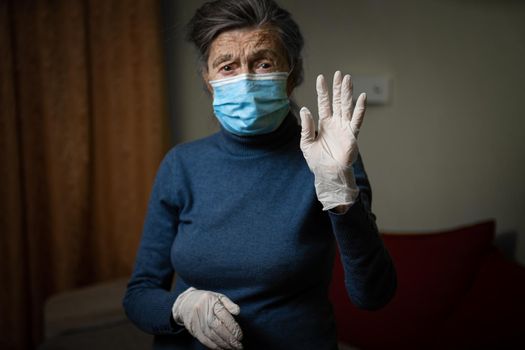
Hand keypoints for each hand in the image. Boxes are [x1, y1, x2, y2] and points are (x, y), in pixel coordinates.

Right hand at [172, 287, 242, 349]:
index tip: (240, 335)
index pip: (224, 316)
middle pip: (218, 327)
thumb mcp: (218, 297)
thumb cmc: (206, 300)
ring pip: (211, 336)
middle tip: (239, 346)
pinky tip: (221, 348)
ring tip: (232, 348)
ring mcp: (198, 321)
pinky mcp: (194, 329)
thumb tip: (238, 311)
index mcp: (212, 302)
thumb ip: (229, 304)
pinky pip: (204, 340)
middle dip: (229, 338)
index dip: (233, 327)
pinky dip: (214, 346)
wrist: (185, 302)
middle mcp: (204, 312)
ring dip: (223, 344)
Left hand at [299, 71, 366, 210]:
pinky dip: (359, 109)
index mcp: (324, 124)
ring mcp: (344, 128)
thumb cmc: (317, 161)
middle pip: (337, 101)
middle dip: (337, 88)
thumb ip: (306, 127)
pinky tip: (362, 97)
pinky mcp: (352, 135)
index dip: (322, 91)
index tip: (321, 78)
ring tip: (348, 79)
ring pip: (346, 107)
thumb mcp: (306, 143)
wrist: (328, 175)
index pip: (324, 103)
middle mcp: (335, 123)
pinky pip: (356, 120)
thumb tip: (305, 109)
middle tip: (339, 73)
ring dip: (347, 93)